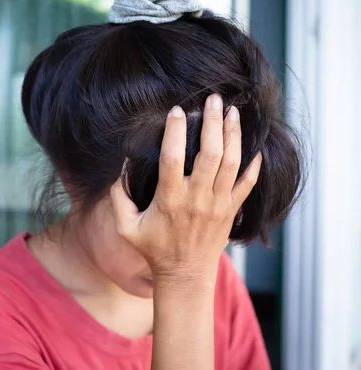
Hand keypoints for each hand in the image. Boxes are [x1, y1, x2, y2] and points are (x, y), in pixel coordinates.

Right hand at [110, 94, 261, 283]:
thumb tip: (122, 165)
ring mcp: (218, 204)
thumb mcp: (125, 227)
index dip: (175, 132)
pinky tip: (254, 144)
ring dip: (233, 134)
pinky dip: (254, 163)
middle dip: (212, 122)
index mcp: (170, 200)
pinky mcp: (232, 210)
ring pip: (231, 163)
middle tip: (212, 99)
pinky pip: (248, 183)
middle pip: (209, 154)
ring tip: (233, 111)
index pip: (173, 159)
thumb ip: (119, 196)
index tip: (176, 110)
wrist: (185, 275)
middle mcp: (197, 199)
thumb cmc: (153, 249)